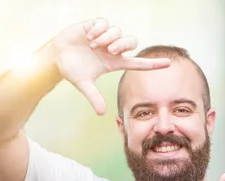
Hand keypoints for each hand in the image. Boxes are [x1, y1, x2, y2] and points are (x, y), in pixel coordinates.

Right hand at [50, 17, 170, 114]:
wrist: (56, 56)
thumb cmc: (72, 70)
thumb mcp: (83, 85)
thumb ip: (94, 97)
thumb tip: (101, 113)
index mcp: (114, 62)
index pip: (138, 63)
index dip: (153, 64)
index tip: (168, 64)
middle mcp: (112, 49)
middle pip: (130, 42)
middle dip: (122, 44)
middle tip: (108, 50)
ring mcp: (104, 36)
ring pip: (117, 31)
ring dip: (106, 37)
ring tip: (93, 44)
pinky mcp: (94, 26)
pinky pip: (104, 23)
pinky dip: (97, 30)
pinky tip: (88, 36)